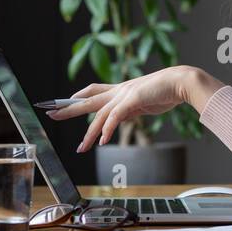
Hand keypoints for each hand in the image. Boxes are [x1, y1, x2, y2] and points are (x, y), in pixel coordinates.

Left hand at [47, 65, 194, 151]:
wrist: (179, 82)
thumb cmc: (165, 92)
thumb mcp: (143, 102)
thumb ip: (131, 109)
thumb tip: (124, 117)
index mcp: (120, 89)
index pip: (94, 90)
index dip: (79, 95)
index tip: (67, 99)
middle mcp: (118, 91)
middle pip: (87, 100)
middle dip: (68, 108)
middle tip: (51, 114)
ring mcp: (124, 94)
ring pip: (99, 116)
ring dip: (89, 133)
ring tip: (81, 148)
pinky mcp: (132, 100)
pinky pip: (114, 117)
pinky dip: (107, 130)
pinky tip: (102, 141)